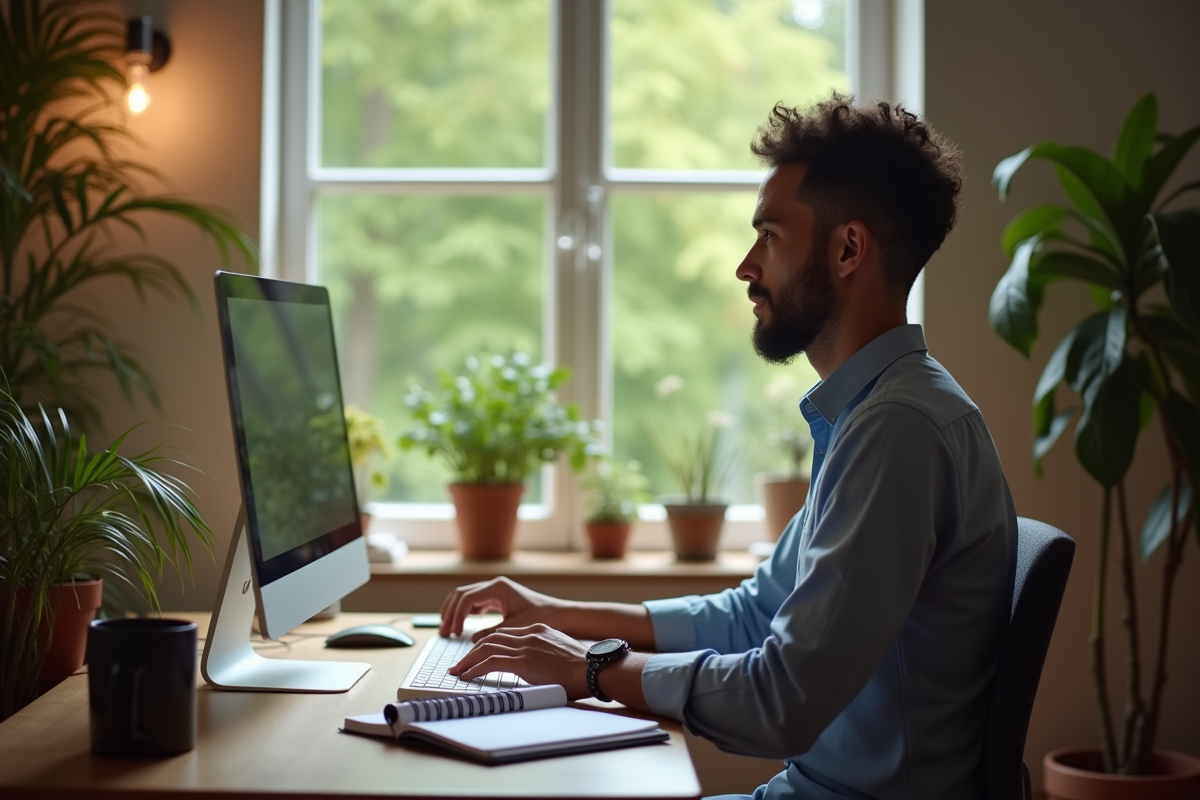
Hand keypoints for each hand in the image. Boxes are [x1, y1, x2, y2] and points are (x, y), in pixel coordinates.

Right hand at [439, 576, 567, 637]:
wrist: (559, 615)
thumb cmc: (541, 618)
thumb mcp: (514, 628)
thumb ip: (491, 633)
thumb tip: (472, 640)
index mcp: (498, 588)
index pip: (467, 598)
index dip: (456, 615)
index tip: (452, 632)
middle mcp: (494, 585)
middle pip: (461, 594)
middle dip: (450, 612)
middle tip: (444, 632)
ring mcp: (494, 590)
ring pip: (465, 597)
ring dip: (454, 612)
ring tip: (447, 630)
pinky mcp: (496, 598)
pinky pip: (474, 602)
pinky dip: (464, 613)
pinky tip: (460, 627)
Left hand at [447, 623, 589, 699]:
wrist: (594, 669)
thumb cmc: (584, 668)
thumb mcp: (561, 653)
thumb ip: (546, 655)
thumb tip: (540, 668)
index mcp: (538, 630)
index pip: (505, 634)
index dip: (488, 644)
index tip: (477, 655)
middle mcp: (529, 634)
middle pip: (492, 639)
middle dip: (472, 652)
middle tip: (460, 664)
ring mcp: (526, 647)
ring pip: (486, 649)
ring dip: (468, 661)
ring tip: (457, 672)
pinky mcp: (524, 662)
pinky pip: (491, 663)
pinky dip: (475, 669)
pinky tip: (467, 676)